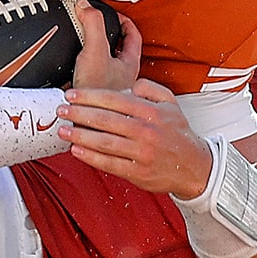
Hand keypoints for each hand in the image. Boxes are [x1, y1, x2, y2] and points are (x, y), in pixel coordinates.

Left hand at [61, 78, 209, 197]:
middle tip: (62, 110)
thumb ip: (151, 88)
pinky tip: (77, 150)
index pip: (114, 100)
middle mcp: (146, 131)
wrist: (195, 166)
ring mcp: (141, 153)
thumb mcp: (171, 103)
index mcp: (152, 112)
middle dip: (79, 114)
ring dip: (80, 135)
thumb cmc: (178, 134)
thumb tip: (130, 84)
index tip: (73, 95)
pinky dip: (91, 157)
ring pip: (105, 142)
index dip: (90, 96)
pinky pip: (110, 163)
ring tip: (63, 130)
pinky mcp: (138, 172)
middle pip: (106, 120)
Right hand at [69, 0, 142, 91]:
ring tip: (83, 44)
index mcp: (129, 64)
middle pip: (119, 48)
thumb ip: (93, 26)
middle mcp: (122, 76)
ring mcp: (110, 87)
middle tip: (98, 26)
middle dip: (109, 36)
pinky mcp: (95, 96)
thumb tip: (86, 6)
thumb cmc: (98, 95)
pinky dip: (82, 70)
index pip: (133, 35)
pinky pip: (91, 77)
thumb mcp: (95, 52)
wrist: (84, 124)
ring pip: (105, 64)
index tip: (114, 14)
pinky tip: (72, 69)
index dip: (125, 20)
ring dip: (95, 54)